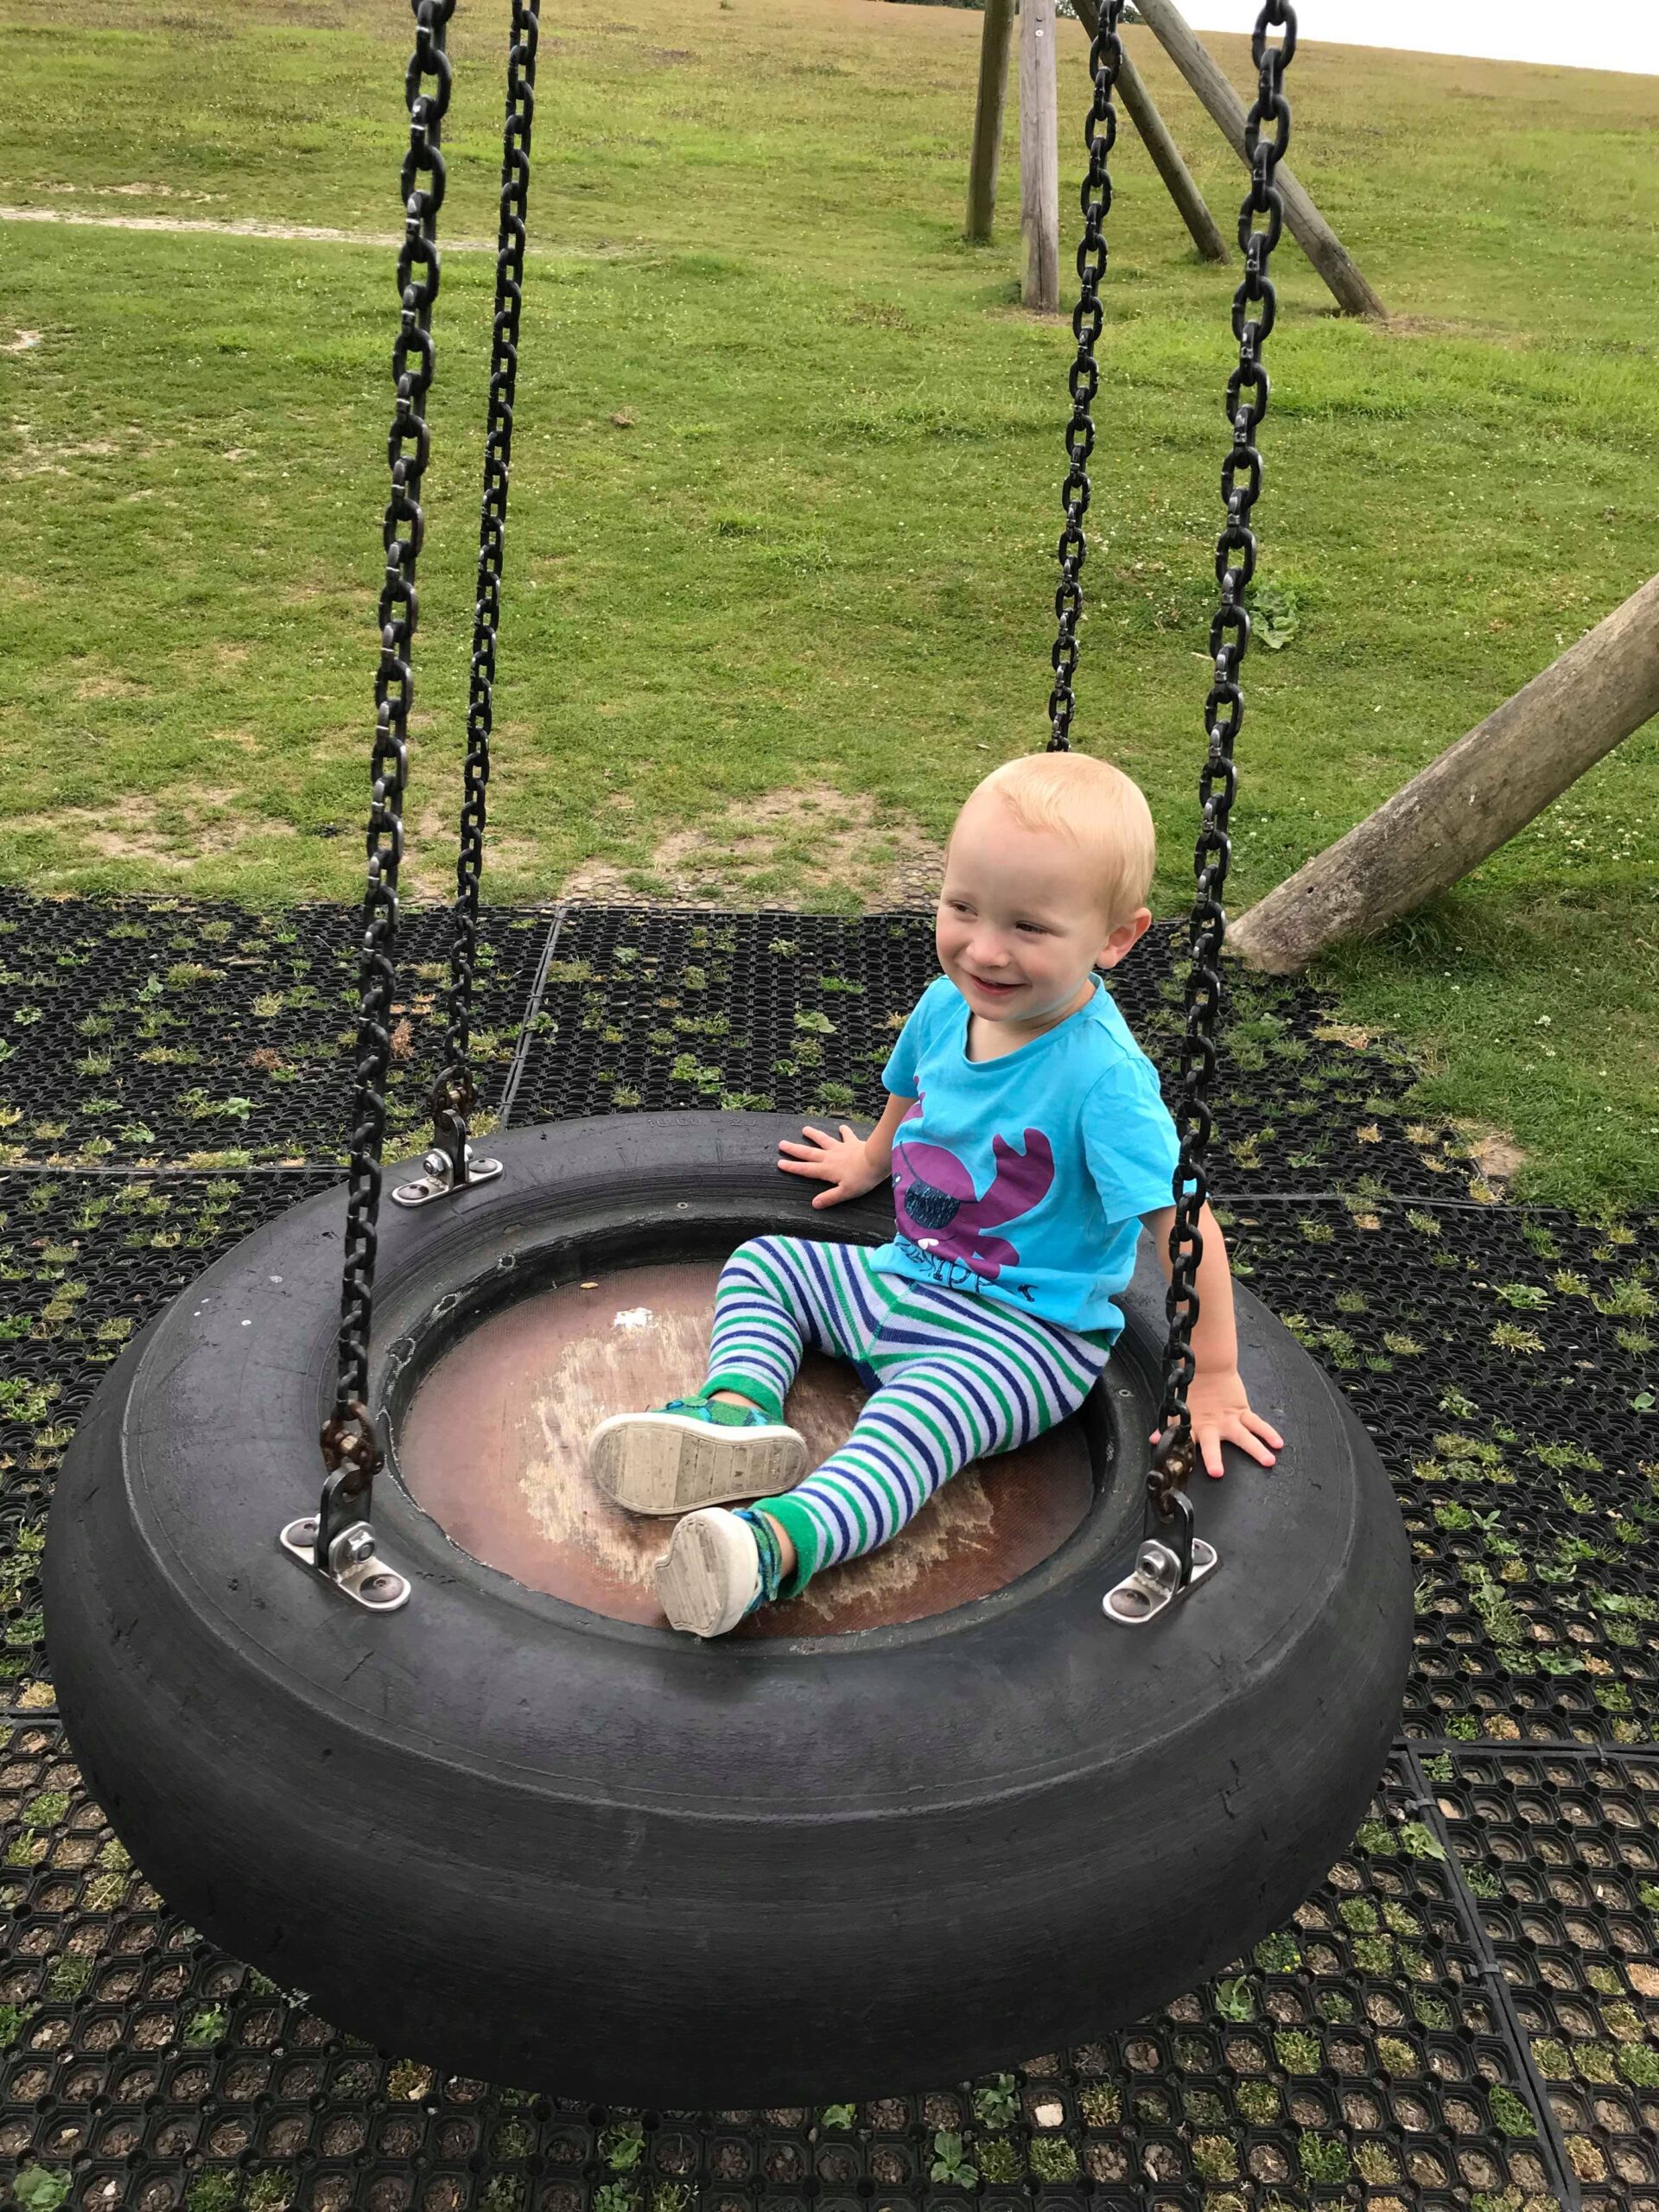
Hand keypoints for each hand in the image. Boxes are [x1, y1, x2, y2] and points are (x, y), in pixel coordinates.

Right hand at [777, 1123, 881, 1209]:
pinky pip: (847, 1136)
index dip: (792, 1167)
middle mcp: (830, 1157)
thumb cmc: (862, 1179)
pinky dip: (843, 1131)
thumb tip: (814, 1204)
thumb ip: (830, 1198)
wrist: (877, 1160)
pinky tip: (841, 1127)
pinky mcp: (853, 1143)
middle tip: (782, 1144)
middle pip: (809, 1153)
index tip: (780, 1163)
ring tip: (804, 1129)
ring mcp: (841, 1148)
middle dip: (794, 1149)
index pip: (805, 1169)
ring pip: (824, 1140)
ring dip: (814, 1135)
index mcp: (827, 1170)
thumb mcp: (845, 1193)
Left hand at [1156, 1368, 1281, 1479]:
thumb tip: (1154, 1439)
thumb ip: (1168, 1426)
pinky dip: (1268, 1433)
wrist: (1207, 1367)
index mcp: (1194, 1426)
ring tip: (1268, 1461)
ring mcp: (1229, 1420)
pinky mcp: (1242, 1411)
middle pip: (1212, 1445)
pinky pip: (1257, 1423)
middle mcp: (1212, 1426)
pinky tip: (1278, 1443)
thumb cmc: (1192, 1389)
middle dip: (1213, 1458)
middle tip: (1217, 1473)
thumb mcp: (1178, 1408)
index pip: (1187, 1443)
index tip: (1181, 1469)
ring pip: (1243, 1437)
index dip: (1183, 1454)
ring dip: (1255, 1450)